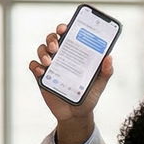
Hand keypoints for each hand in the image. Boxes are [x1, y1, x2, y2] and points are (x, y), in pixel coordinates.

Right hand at [28, 24, 112, 143]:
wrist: (76, 115)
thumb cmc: (88, 96)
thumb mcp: (99, 84)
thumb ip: (106, 72)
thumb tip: (109, 56)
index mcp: (75, 54)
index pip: (68, 36)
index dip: (64, 28)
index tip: (65, 28)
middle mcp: (61, 56)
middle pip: (52, 39)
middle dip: (51, 39)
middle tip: (56, 47)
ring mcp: (50, 66)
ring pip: (41, 50)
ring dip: (43, 52)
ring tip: (49, 61)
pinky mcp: (41, 77)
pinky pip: (33, 66)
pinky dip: (35, 66)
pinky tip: (41, 71)